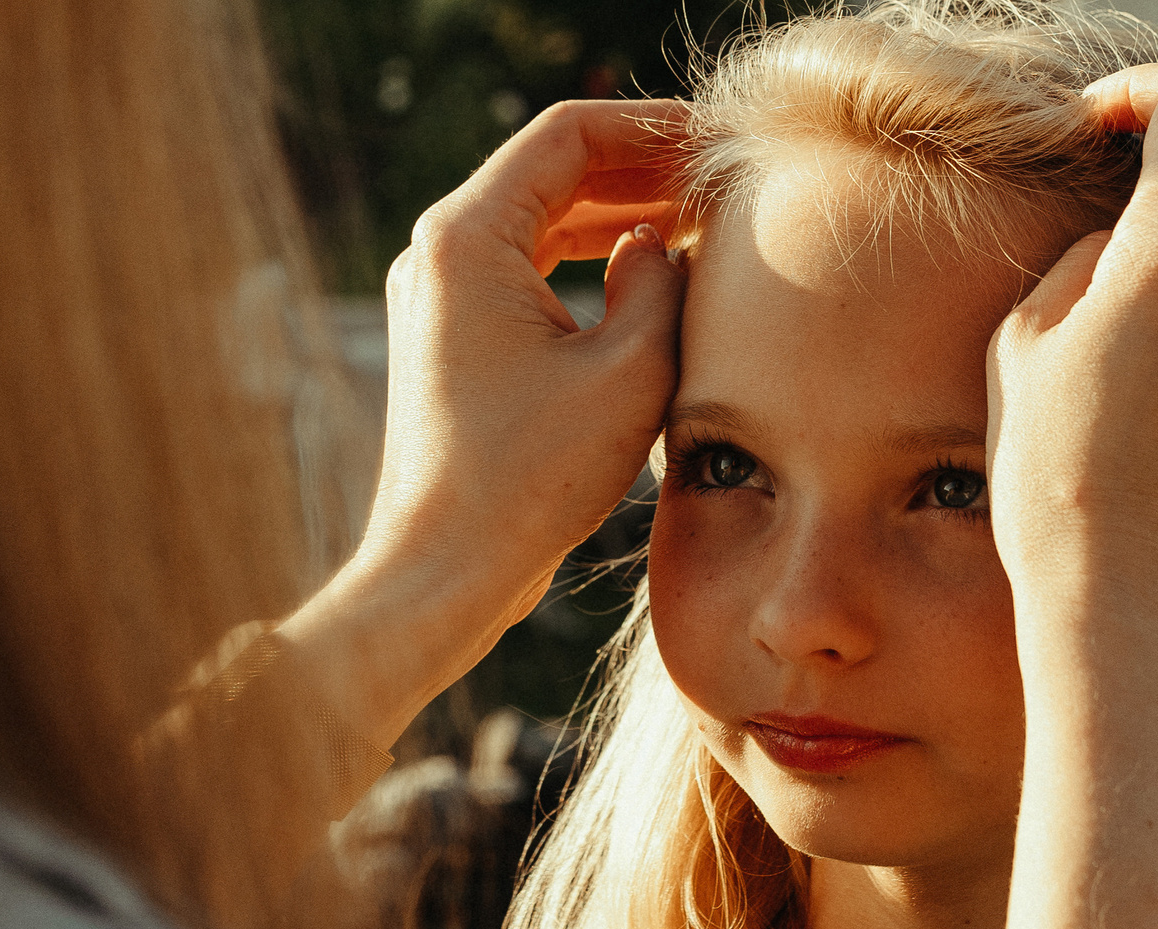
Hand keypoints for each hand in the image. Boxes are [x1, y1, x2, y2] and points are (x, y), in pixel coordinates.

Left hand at [283, 99, 688, 752]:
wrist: (445, 572)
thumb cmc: (530, 480)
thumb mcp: (629, 372)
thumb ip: (663, 284)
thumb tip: (662, 244)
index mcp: (468, 237)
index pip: (568, 135)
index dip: (653, 128)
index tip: (719, 141)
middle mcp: (438, 253)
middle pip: (552, 172)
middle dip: (641, 168)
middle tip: (721, 179)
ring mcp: (437, 297)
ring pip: (541, 221)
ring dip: (619, 215)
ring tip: (699, 223)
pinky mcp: (449, 340)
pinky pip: (527, 271)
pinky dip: (588, 263)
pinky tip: (649, 279)